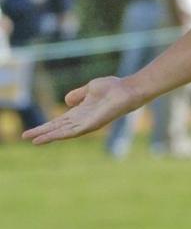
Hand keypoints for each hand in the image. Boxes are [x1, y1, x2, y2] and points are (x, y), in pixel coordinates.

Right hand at [22, 75, 137, 144]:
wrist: (127, 90)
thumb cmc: (113, 88)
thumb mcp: (90, 88)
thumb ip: (78, 95)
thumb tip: (67, 101)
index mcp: (80, 112)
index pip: (59, 121)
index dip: (46, 126)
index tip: (32, 131)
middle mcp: (82, 120)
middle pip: (58, 128)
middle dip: (43, 133)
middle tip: (25, 137)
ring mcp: (87, 123)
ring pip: (63, 132)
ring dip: (48, 136)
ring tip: (33, 140)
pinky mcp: (93, 124)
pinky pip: (74, 131)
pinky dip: (61, 134)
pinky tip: (51, 137)